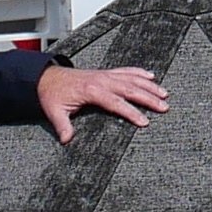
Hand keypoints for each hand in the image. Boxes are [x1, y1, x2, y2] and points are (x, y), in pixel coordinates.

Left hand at [36, 64, 168, 139]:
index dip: (131, 112)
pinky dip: (139, 72)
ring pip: (131, 79)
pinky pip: (126, 71)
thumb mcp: (55, 112)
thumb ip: (63, 126)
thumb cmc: (53, 95)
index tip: (145, 121)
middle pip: (130, 89)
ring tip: (165, 94)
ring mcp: (105, 75)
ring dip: (149, 86)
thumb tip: (67, 140)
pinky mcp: (105, 73)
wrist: (47, 77)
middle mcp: (101, 80)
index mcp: (91, 91)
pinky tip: (151, 76)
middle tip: (164, 107)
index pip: (116, 103)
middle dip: (148, 98)